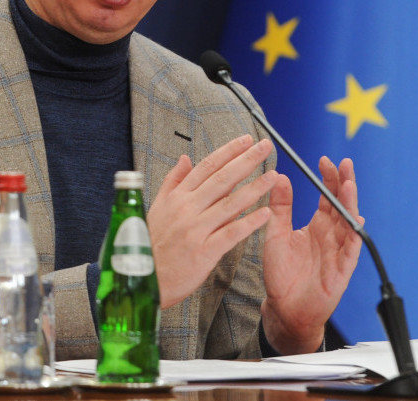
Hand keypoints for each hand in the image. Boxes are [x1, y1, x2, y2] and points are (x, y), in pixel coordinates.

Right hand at [147, 135, 277, 308]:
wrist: (144, 278)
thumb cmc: (151, 243)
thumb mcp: (157, 207)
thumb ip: (173, 181)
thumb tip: (185, 158)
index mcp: (177, 197)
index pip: (207, 167)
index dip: (228, 151)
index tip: (246, 140)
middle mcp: (187, 208)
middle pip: (222, 179)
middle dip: (246, 160)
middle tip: (266, 146)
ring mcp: (196, 230)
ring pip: (230, 203)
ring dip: (254, 188)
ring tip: (273, 176)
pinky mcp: (204, 252)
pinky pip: (231, 233)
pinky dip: (249, 223)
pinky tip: (266, 213)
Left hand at [261, 156, 362, 353]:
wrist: (284, 308)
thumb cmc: (280, 274)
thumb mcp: (275, 234)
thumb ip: (280, 207)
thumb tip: (279, 176)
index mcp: (317, 226)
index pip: (327, 197)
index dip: (328, 178)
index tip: (325, 160)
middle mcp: (331, 236)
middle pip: (342, 205)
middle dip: (344, 184)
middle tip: (345, 164)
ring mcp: (338, 251)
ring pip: (349, 222)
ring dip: (350, 203)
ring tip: (348, 184)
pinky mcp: (342, 269)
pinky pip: (352, 248)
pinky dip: (354, 233)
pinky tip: (356, 218)